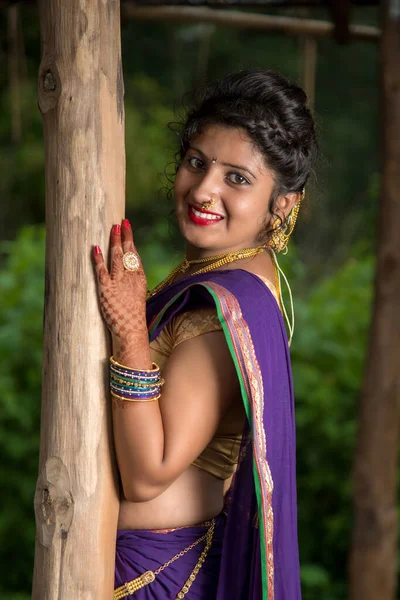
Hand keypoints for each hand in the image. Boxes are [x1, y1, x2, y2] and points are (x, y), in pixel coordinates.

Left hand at [93, 219, 147, 348]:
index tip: (127, 227)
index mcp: (139, 279)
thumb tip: (127, 274)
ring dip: (114, 242)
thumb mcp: (137, 296)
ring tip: (113, 228)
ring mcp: (118, 283)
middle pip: (127, 252)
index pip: (135, 255)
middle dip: (124, 236)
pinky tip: (96, 248)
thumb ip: (132, 283)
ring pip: (116, 257)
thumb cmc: (133, 316)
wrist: (131, 330)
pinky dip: (98, 259)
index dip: (131, 240)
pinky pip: (102, 271)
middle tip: (121, 222)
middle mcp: (130, 278)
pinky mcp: (106, 290)